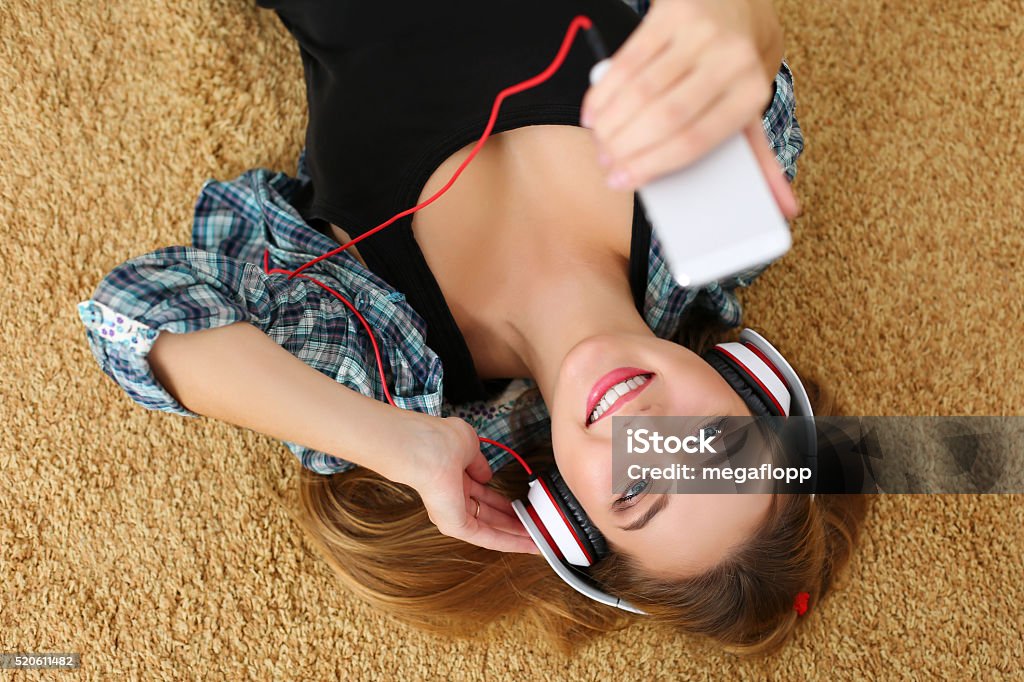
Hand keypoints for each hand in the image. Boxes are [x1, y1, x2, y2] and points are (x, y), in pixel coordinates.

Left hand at [398, 416, 538, 553]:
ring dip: (515, 535)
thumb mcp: (467, 444)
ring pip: (490, 528)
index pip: (483, 493)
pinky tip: (529, 545)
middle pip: (488, 513)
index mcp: (454, 476)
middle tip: (535, 527)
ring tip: (538, 539)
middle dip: (512, 521)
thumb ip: (478, 462)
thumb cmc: (439, 441)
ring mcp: (453, 513)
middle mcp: (452, 497)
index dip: (502, 500)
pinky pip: (487, 538)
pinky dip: (510, 542)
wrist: (422, 450)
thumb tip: (486, 475)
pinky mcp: (456, 526)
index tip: (521, 505)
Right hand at [581, 0, 797, 217]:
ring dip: (611, 124)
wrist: (736, 7)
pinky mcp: (672, 12)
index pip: (695, 140)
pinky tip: (593, 114)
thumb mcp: (750, 111)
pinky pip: (628, 59)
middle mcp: (730, 59)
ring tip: (599, 144)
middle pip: (666, 116)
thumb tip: (787, 211)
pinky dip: (604, 91)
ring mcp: (700, 32)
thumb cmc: (734, 74)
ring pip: (642, 89)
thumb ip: (762, 161)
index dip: (652, 165)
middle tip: (606, 165)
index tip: (622, 182)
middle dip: (626, 147)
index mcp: (751, 93)